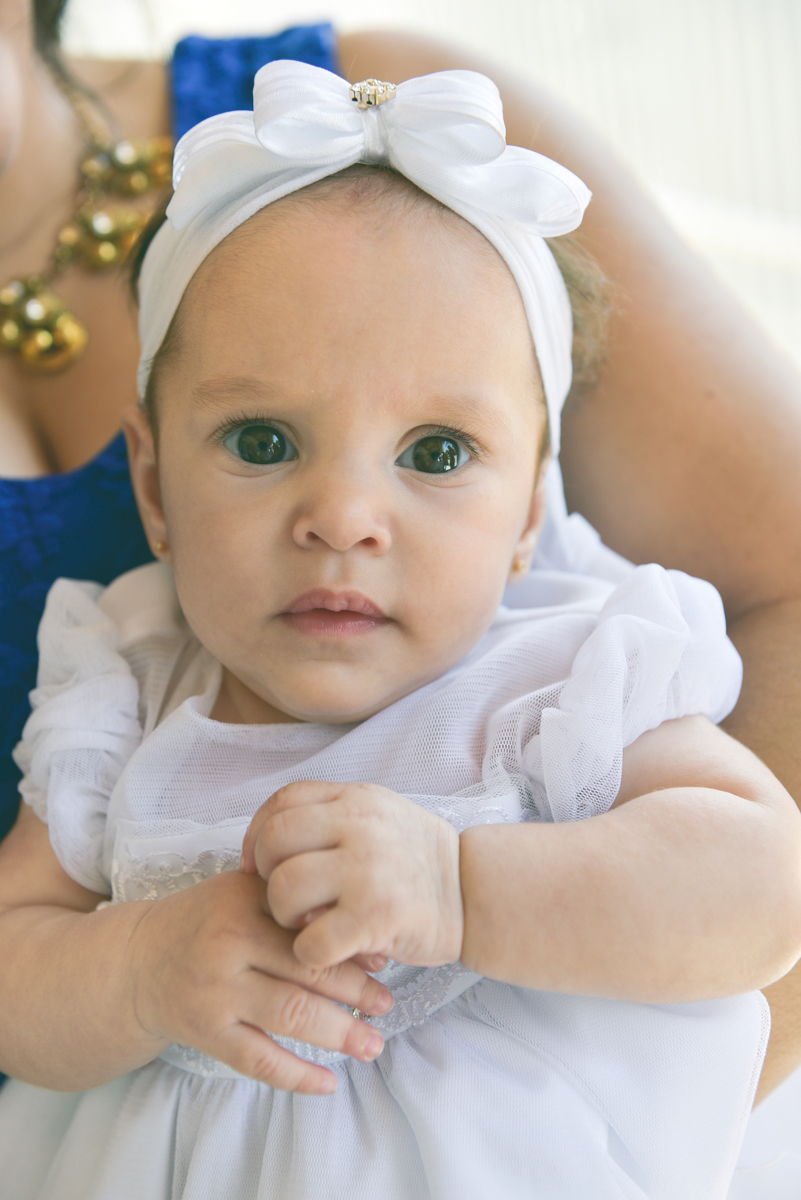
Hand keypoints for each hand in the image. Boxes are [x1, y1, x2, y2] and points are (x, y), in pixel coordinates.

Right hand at [127, 870, 392, 1093]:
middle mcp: (228, 944)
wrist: (139, 961)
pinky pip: (259, 1060)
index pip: (309, 924)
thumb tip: (364, 943)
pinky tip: (328, 1082)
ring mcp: (216, 992)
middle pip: (307, 970)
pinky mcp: (206, 1033)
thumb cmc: (207, 922)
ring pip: (291, 1015)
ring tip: (373, 1044)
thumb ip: (294, 906)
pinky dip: (297, 1075)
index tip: (383, 960)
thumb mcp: (244, 892)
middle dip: (357, 991)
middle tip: (387, 1004)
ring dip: (339, 1033)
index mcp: (243, 901)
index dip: (351, 944)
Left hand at [240, 781, 463, 970]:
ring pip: (284, 889)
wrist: (475, 893)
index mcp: (356, 799)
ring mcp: (367, 870)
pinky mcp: (375, 916)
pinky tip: (328, 951)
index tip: (255, 865)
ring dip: (285, 917)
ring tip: (308, 925)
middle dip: (267, 877)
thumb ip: (331, 819)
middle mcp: (359, 826)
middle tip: (286, 901)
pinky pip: (309, 941)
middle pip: (275, 843)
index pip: (282, 802)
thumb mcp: (380, 816)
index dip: (257, 835)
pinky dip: (309, 954)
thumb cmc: (419, 861)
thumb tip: (266, 847)